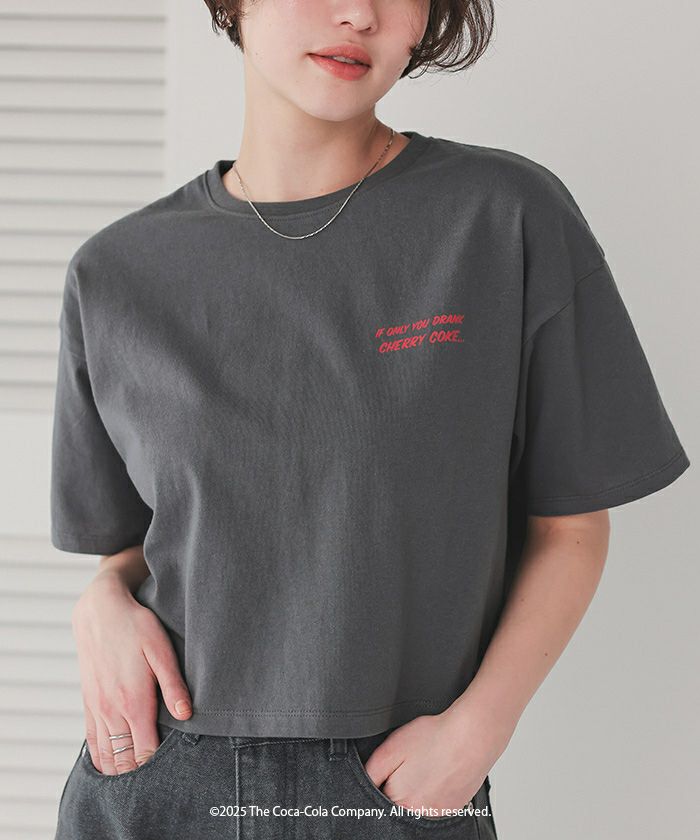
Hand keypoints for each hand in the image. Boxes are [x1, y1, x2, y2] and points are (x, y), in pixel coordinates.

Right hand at [71, 570, 192, 774]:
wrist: (99, 611)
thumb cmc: (135, 626)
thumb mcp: (161, 650)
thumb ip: (173, 685)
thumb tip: (186, 715)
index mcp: (134, 702)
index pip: (146, 752)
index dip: (159, 765)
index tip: (173, 767)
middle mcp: (112, 711)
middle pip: (125, 760)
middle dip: (141, 773)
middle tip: (159, 776)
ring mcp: (97, 709)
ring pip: (107, 757)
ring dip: (121, 770)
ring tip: (138, 778)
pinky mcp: (88, 703)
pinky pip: (92, 742)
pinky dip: (102, 759)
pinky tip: (112, 765)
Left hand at [362, 701, 512, 816]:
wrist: (472, 736)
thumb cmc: (435, 737)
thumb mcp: (392, 747)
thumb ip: (373, 771)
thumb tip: (364, 783)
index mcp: (400, 800)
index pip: (379, 798)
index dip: (384, 778)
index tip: (395, 766)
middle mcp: (419, 812)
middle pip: (399, 802)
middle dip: (401, 783)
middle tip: (414, 761)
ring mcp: (438, 812)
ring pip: (418, 802)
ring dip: (418, 786)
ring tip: (428, 764)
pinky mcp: (454, 806)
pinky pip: (435, 801)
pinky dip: (435, 787)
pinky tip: (440, 769)